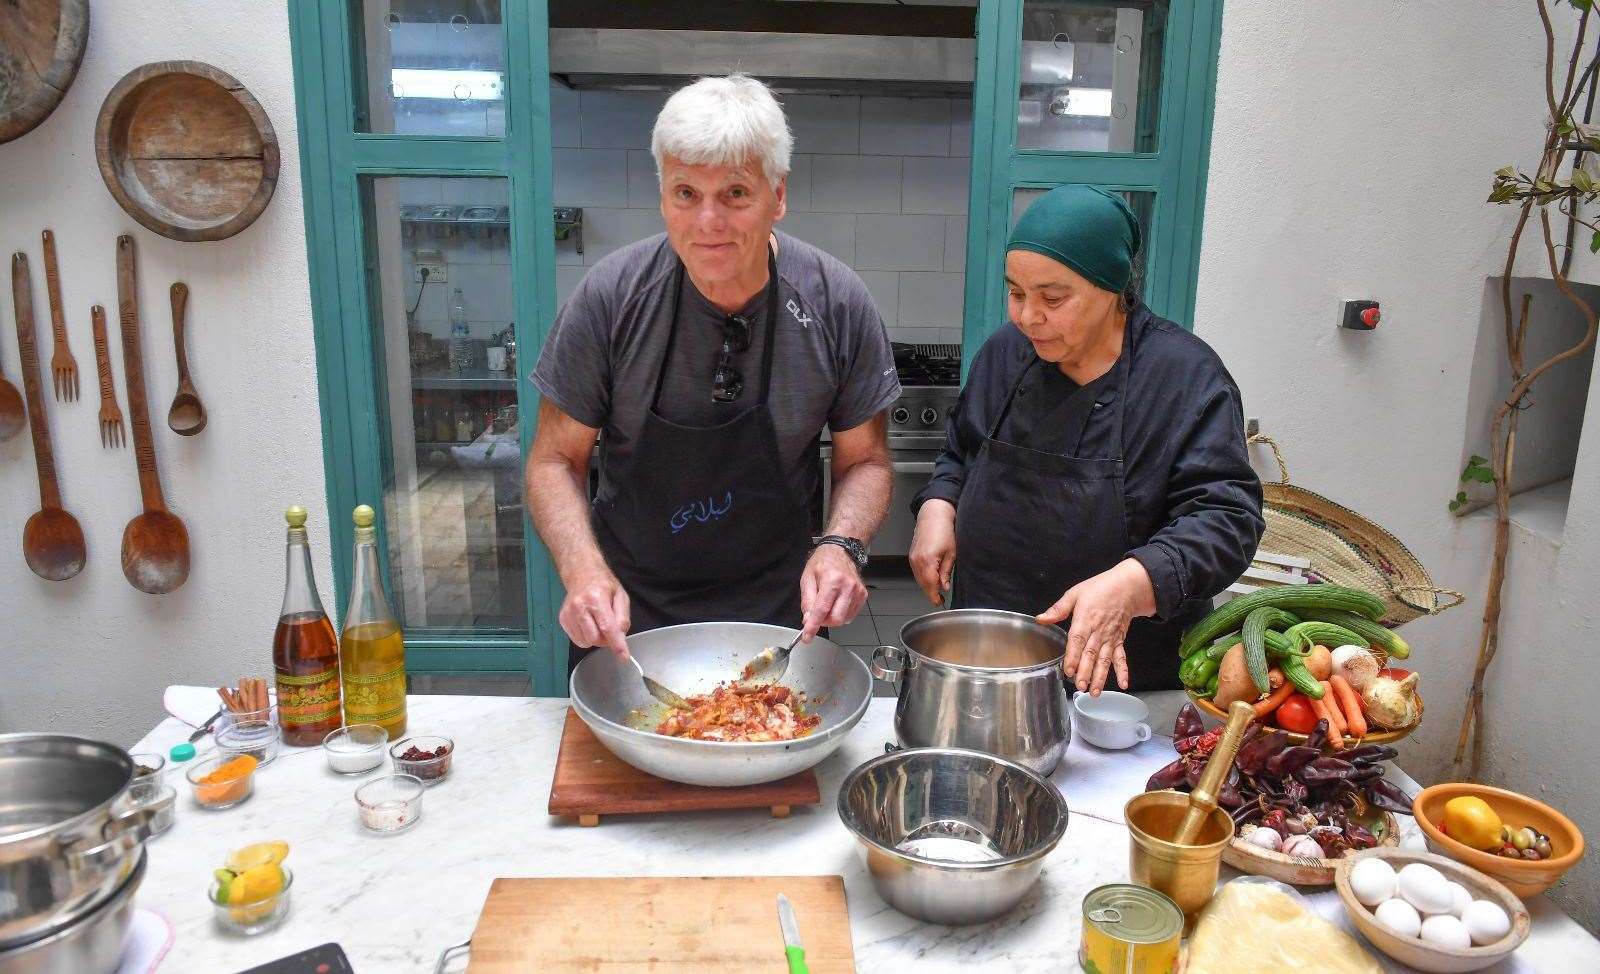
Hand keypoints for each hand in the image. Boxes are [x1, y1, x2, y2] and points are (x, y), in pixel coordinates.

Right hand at [558, 567, 631, 660]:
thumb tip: (620, 637)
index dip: (616, 644)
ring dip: (595, 638)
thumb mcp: (621, 596)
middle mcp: (579, 606)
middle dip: (605, 639)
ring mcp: (568, 614)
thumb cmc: (604, 585)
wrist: (581, 574)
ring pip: (585, 642)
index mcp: (596, 598)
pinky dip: (586, 637)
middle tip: (609, 629)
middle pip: (595, 638)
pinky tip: (588, 624)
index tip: (623, 657)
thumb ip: (622, 617)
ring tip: (597, 623)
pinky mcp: (562, 619)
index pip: (607, 627)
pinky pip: (577, 640)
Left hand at [799, 543, 867, 640]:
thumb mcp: (807, 578)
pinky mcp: (863, 595)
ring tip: (828, 604)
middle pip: (836, 619)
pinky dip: (841, 614)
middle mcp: (848, 586)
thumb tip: (808, 620)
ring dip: (832, 618)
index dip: (813, 626)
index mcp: (832, 580)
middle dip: (824, 622)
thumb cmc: (823, 562)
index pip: (822, 610)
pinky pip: (850, 615)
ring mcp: (858, 591)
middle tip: (817, 615)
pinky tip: (837, 603)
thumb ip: (807, 601)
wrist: (841, 551)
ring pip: (844, 619)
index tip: (807, 637)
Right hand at [909, 499, 956, 605]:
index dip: (934, 596)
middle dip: (931, 593)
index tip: (939, 602)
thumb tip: (944, 586)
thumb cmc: (944, 530)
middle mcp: (916, 561)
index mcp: (927, 561)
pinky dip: (923, 578)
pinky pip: (916, 572)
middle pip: (922, 584)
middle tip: (940, 599)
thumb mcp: (951, 553)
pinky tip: (931, 579)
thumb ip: (946, 572)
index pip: (930, 585)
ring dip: (927, 586)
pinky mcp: (912, 555)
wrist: (933, 516)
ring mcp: (912, 558)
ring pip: (918, 579)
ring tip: (937, 590)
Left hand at [1036, 558, 1156, 694]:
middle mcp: (1098, 632)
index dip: (1073, 657)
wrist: (1127, 587)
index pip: (1077, 641)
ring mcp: (1110, 638)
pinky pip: (1121, 658)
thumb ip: (1058, 609)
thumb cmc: (1100, 589)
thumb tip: (1041, 619)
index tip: (1068, 670)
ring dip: (1100, 677)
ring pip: (1105, 660)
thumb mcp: (1075, 593)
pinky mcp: (1119, 641)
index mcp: (1085, 620)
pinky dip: (1123, 671)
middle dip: (1085, 672)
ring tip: (1095, 692)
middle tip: (1080, 687)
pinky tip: (1123, 684)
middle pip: (1091, 655)